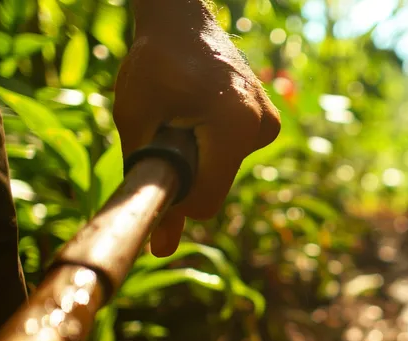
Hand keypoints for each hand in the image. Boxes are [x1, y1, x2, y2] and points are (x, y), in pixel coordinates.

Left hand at [113, 0, 280, 256]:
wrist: (182, 21)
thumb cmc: (153, 65)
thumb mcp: (138, 122)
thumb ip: (148, 182)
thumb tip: (163, 251)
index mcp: (234, 126)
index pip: (207, 201)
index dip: (175, 198)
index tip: (156, 171)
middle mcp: (261, 126)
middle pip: (217, 186)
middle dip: (188, 173)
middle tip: (166, 129)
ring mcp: (269, 123)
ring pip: (225, 171)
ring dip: (200, 157)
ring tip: (184, 113)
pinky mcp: (269, 121)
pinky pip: (235, 153)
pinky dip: (214, 146)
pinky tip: (201, 112)